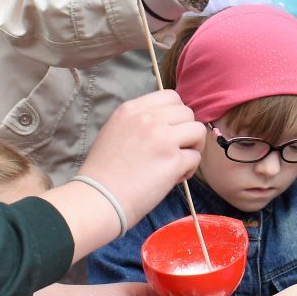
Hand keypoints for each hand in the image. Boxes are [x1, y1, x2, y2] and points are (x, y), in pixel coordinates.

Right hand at [57, 91, 201, 248]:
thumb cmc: (102, 172)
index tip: (171, 130)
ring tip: (178, 163)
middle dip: (186, 131)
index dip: (176, 114)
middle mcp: (148, 119)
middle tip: (176, 150)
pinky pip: (195, 157)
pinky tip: (174, 178)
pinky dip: (189, 169)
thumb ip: (139, 122)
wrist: (99, 198)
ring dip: (192, 147)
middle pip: (187, 113)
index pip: (170, 96)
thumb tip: (166, 125)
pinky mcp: (173, 160)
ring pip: (197, 131)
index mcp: (131, 109)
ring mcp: (162, 138)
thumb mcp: (113, 131)